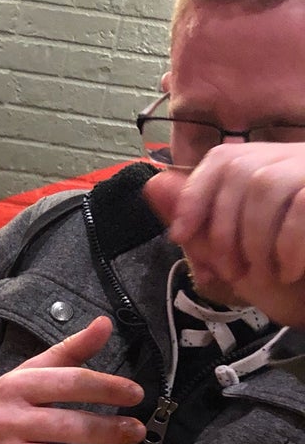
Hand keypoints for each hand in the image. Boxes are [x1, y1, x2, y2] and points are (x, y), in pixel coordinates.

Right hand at [0, 316, 144, 443]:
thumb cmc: (1, 403)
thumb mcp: (28, 372)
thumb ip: (69, 351)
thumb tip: (105, 324)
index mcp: (17, 387)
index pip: (71, 383)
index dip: (109, 388)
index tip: (136, 395)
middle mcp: (9, 420)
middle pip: (71, 427)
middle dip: (111, 430)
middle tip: (135, 431)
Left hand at [144, 143, 304, 325]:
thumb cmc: (295, 283)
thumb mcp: (239, 258)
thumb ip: (201, 226)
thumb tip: (153, 186)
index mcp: (273, 171)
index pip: (223, 160)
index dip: (196, 195)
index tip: (180, 235)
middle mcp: (299, 160)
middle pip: (241, 170)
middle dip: (223, 228)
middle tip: (231, 271)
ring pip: (267, 184)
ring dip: (255, 239)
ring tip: (265, 273)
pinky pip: (300, 204)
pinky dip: (287, 245)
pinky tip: (290, 270)